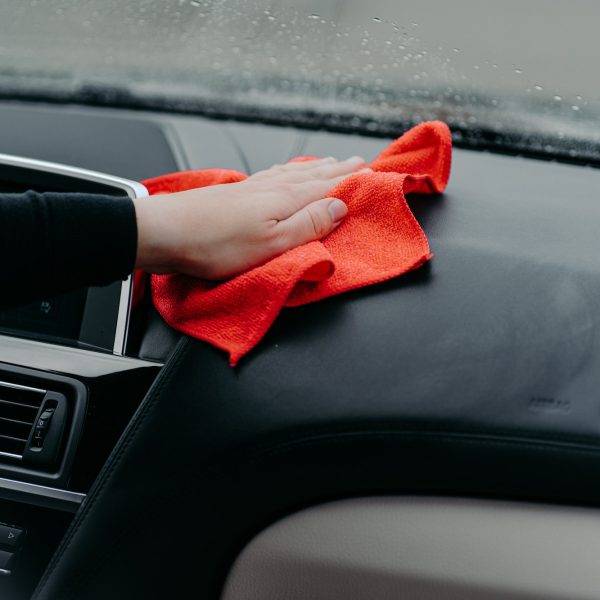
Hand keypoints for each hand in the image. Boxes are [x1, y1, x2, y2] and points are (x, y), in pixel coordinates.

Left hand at [133, 155, 367, 279]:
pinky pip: (275, 175)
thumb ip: (308, 225)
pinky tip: (287, 171)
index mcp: (286, 199)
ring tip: (333, 162)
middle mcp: (273, 187)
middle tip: (361, 161)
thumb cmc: (216, 244)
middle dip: (341, 169)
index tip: (377, 172)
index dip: (355, 180)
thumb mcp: (271, 244)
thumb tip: (341, 206)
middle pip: (315, 175)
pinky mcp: (238, 193)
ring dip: (318, 167)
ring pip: (296, 173)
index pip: (331, 186)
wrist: (166, 232)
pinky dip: (290, 170)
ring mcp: (254, 187)